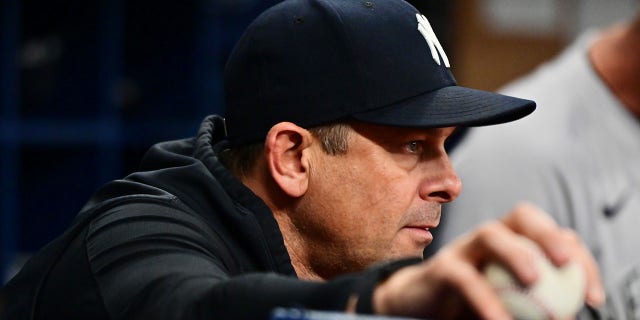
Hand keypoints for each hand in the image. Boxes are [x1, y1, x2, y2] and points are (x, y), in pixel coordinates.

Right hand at [371, 202, 605, 318]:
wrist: (420, 307)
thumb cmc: (469, 304)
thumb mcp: (507, 301)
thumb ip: (535, 299)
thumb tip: (572, 313)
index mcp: (511, 240)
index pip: (550, 233)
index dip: (579, 257)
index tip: (595, 297)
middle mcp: (488, 236)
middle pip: (522, 216)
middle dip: (548, 233)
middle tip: (566, 263)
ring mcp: (463, 247)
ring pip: (491, 234)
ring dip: (516, 252)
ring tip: (534, 281)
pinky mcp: (441, 266)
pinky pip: (466, 278)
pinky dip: (485, 299)